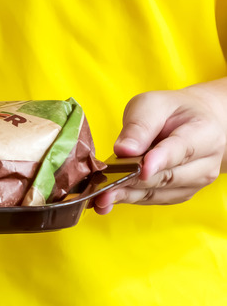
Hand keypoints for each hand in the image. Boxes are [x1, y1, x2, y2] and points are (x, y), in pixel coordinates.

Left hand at [93, 85, 225, 213]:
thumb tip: (124, 150)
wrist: (194, 123)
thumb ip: (140, 126)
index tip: (141, 169)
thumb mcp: (153, 105)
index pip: (181, 150)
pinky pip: (152, 199)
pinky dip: (129, 199)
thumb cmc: (172, 112)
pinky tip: (107, 199)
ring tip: (100, 199)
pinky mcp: (178, 193)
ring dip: (127, 196)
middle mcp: (204, 163)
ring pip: (157, 193)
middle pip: (167, 177)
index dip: (160, 160)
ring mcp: (193, 182)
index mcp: (203, 134)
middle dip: (133, 183)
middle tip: (104, 188)